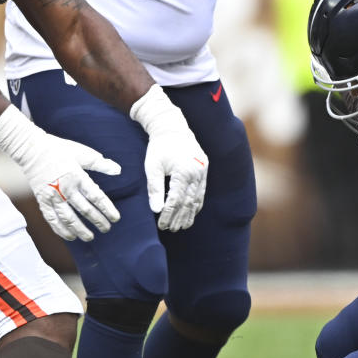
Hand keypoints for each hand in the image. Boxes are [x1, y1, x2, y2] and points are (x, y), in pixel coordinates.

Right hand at [0, 105, 120, 241]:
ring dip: (80, 230)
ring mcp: (52, 196)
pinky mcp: (41, 200)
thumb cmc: (59, 150)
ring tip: (90, 237)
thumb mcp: (82, 153)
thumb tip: (118, 170)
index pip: (96, 197)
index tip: (115, 219)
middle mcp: (65, 188)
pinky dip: (60, 229)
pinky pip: (51, 219)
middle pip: (85, 210)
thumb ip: (100, 164)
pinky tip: (70, 237)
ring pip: (68, 218)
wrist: (30, 148)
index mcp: (78, 176)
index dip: (107, 209)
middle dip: (97, 221)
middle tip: (106, 229)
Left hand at [130, 85, 208, 231]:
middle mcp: (197, 174)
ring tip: (182, 226)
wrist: (173, 128)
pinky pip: (202, 192)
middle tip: (171, 229)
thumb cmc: (159, 148)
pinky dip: (196, 204)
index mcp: (183, 172)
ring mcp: (203, 173)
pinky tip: (191, 213)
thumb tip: (156, 210)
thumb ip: (154, 189)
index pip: (176, 200)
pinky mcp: (204, 171)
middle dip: (179, 218)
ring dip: (190, 214)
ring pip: (197, 199)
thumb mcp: (152, 167)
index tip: (161, 225)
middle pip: (188, 202)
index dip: (169, 214)